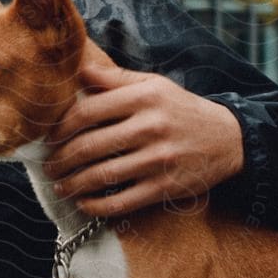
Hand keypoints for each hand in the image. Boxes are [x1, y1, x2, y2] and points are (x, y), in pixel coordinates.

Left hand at [44, 56, 244, 218]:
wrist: (229, 139)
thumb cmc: (181, 109)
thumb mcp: (154, 85)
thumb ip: (114, 79)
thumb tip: (77, 71)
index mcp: (143, 98)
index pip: (87, 112)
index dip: (60, 128)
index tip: (48, 138)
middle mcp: (150, 127)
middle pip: (89, 146)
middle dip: (61, 160)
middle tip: (48, 166)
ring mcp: (158, 160)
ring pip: (102, 176)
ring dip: (72, 185)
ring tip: (59, 186)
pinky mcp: (165, 187)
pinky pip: (121, 202)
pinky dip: (96, 206)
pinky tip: (84, 204)